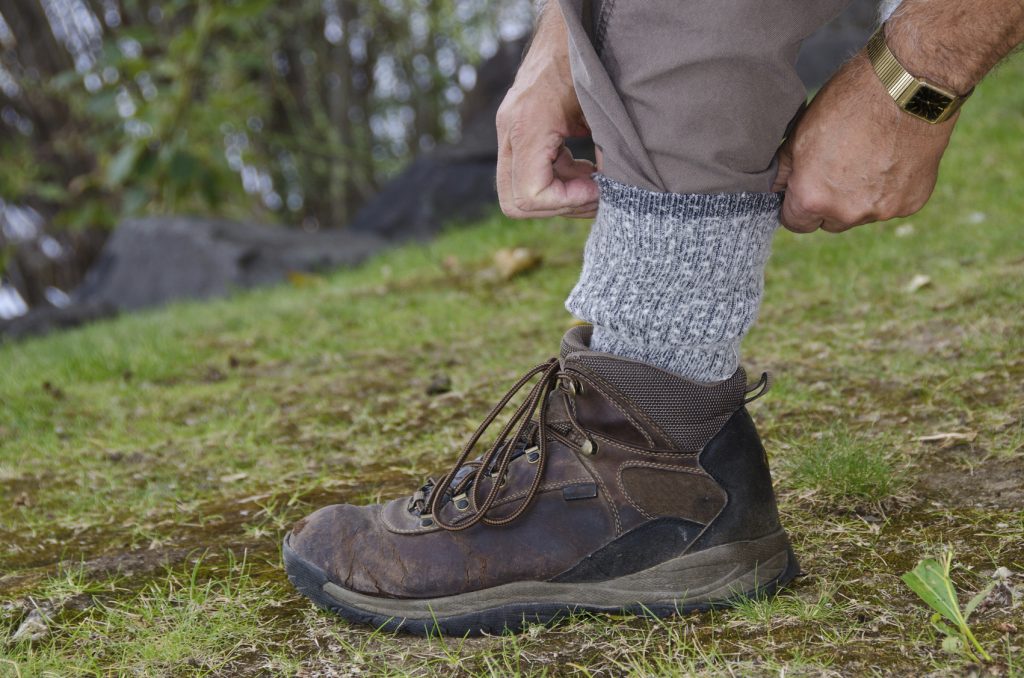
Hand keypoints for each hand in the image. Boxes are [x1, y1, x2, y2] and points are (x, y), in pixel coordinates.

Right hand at [496, 5, 598, 218]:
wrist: (568, 27)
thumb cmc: (588, 60)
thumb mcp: (602, 107)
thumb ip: (608, 150)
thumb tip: (616, 188)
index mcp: (529, 125)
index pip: (531, 194)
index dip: (566, 202)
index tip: (596, 191)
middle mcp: (510, 131)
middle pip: (516, 202)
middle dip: (558, 207)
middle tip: (594, 195)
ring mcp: (509, 132)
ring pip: (519, 193)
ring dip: (559, 196)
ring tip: (594, 182)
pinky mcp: (517, 133)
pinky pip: (527, 175)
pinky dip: (556, 181)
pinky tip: (585, 168)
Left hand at [773, 53, 955, 232]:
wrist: (910, 87)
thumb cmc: (849, 102)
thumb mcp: (801, 132)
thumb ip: (784, 169)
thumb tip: (776, 188)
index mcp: (812, 198)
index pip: (795, 223)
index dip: (797, 205)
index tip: (804, 188)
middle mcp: (846, 213)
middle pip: (830, 222)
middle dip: (829, 202)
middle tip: (839, 166)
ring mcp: (881, 211)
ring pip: (861, 214)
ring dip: (860, 196)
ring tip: (868, 156)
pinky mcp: (911, 203)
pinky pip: (892, 204)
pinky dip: (890, 188)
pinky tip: (892, 158)